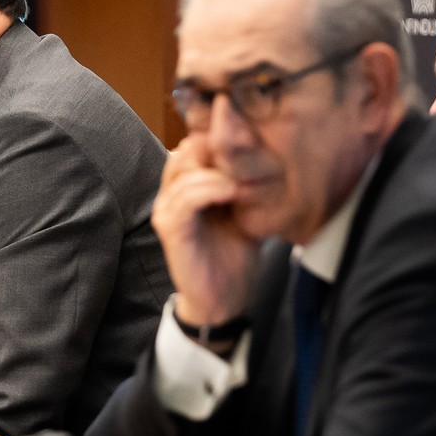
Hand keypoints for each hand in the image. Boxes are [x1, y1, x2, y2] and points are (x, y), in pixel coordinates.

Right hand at [151, 134, 259, 326]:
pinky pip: (185, 198)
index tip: (252, 140)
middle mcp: (171, 192)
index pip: (196, 143)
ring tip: (245, 181)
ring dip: (219, 171)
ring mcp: (167, 209)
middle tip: (248, 158)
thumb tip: (268, 151)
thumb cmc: (234, 254)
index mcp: (187, 184)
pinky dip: (210, 189)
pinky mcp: (169, 228)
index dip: (221, 137)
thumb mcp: (246, 209)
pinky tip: (232, 192)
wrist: (225, 298)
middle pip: (188, 150)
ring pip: (186, 170)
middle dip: (219, 150)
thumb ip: (245, 181)